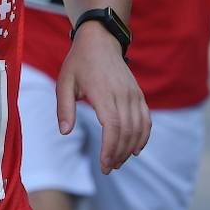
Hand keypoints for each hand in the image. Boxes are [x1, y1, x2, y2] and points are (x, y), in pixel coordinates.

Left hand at [55, 24, 150, 174]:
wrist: (100, 41)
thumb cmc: (78, 63)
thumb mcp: (64, 83)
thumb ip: (64, 108)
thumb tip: (65, 132)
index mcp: (103, 93)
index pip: (112, 127)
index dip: (110, 149)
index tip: (104, 165)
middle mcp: (122, 94)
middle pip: (127, 131)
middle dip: (119, 154)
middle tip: (109, 168)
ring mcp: (133, 94)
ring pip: (138, 128)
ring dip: (130, 148)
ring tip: (118, 162)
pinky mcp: (138, 94)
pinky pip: (146, 119)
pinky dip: (143, 136)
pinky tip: (135, 149)